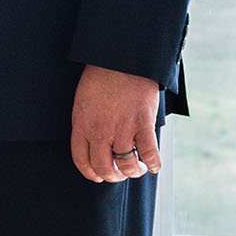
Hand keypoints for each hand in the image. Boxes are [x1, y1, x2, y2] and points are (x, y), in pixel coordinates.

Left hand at [70, 64, 161, 181]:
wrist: (120, 59)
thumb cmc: (100, 77)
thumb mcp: (83, 101)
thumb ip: (87, 123)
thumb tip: (94, 143)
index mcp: (82, 125)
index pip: (82, 160)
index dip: (91, 173)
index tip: (98, 176)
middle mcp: (100, 132)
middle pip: (104, 168)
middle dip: (112, 176)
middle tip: (119, 174)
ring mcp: (122, 129)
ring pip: (127, 166)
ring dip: (133, 172)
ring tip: (137, 168)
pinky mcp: (142, 125)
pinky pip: (149, 154)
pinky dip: (153, 164)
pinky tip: (153, 165)